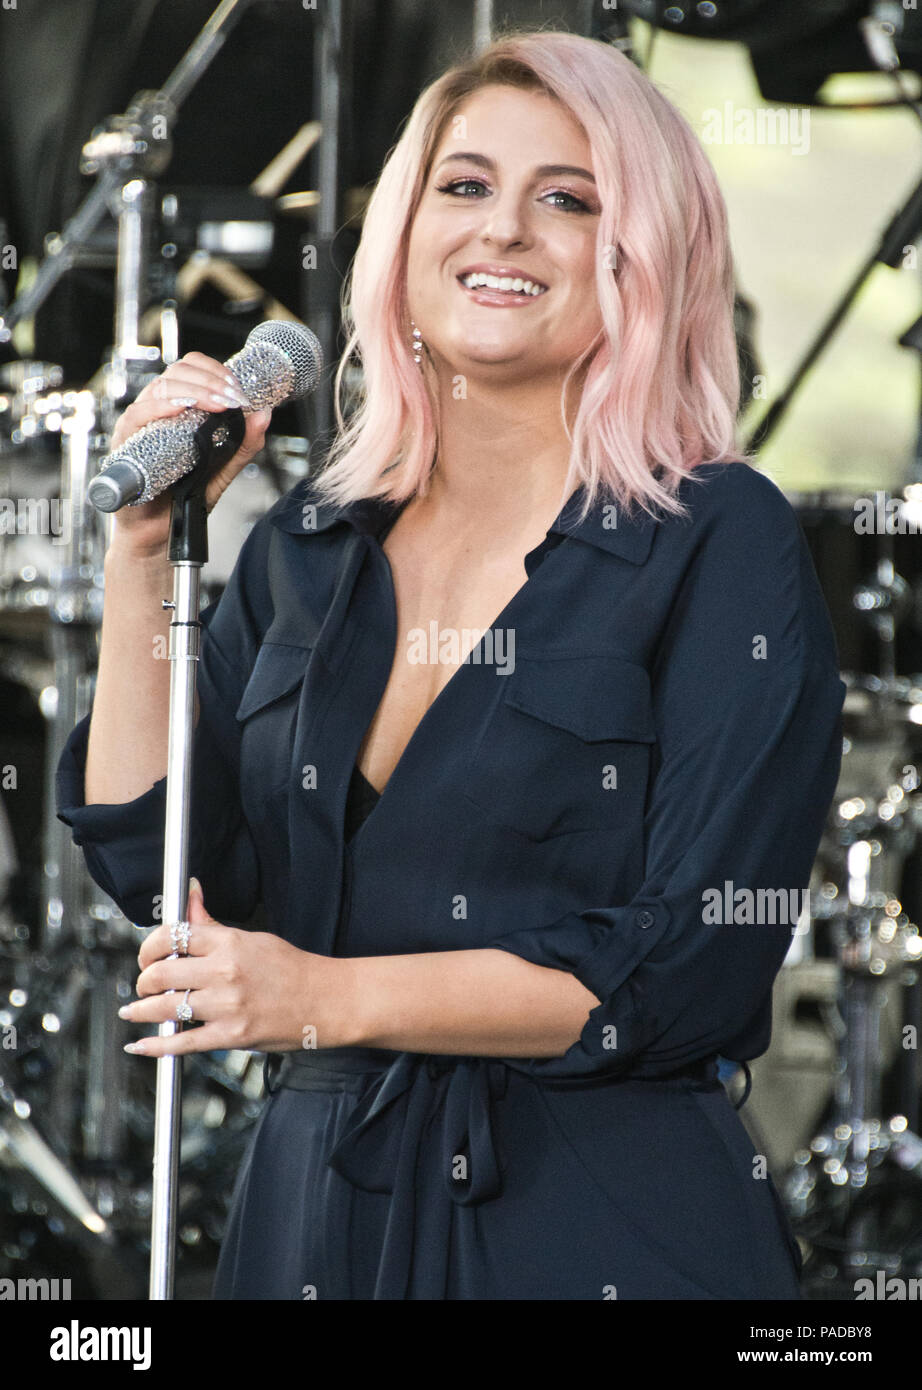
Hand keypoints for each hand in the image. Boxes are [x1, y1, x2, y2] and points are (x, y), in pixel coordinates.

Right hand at [106, 352, 272, 558]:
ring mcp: (139, 426)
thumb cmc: (183, 501)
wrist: (160, 536)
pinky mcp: (125, 444)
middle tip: (234, 397)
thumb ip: (244, 445)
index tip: (239, 387)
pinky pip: (138, 416)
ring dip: (194, 390)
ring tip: (219, 402)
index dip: (216, 371)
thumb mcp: (223, 470)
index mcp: (177, 410)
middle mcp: (156, 412)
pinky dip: (161, 407)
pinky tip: (182, 408)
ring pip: (160, 388)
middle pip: (177, 373)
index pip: (191, 370)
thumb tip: (264, 414)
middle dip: (210, 380)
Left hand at [119, 879, 359, 1056]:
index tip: (147, 956)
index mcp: (229, 943)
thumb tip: (190, 895)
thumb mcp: (252, 938)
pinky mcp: (232, 1035)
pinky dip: (156, 1046)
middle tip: (143, 985)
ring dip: (142, 1011)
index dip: (150, 947)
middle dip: (143, 981)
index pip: (173, 936)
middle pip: (161, 973)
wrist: (327, 1000)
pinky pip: (183, 1043)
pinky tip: (141, 1045)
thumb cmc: (292, 968)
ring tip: (135, 1011)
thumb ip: (213, 925)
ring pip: (166, 1007)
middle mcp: (225, 972)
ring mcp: (227, 1006)